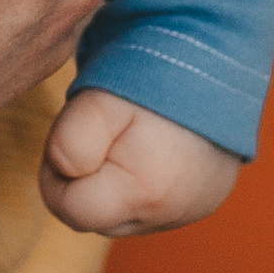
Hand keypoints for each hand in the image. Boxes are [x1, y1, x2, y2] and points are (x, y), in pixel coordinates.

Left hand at [41, 89, 239, 236]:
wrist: (219, 55)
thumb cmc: (154, 75)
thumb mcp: (97, 99)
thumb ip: (67, 143)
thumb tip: (64, 175)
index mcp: (144, 195)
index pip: (71, 212)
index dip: (55, 177)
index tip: (68, 137)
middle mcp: (172, 214)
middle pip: (99, 218)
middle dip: (83, 181)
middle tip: (96, 130)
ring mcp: (193, 210)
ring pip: (126, 214)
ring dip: (113, 184)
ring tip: (125, 134)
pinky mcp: (205, 199)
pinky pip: (156, 206)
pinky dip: (141, 183)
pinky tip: (149, 145)